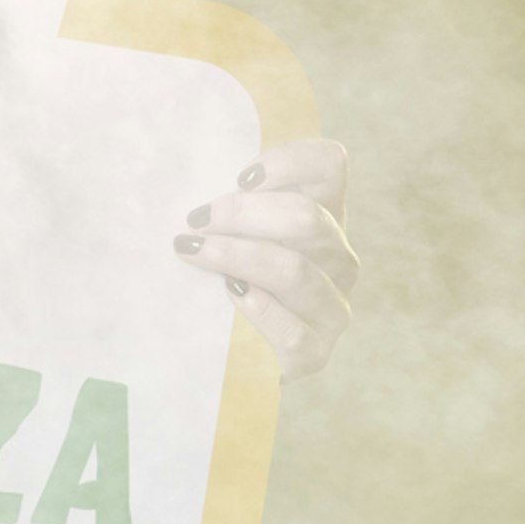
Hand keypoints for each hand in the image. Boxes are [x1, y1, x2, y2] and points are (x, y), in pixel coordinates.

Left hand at [174, 139, 356, 376]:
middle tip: (197, 219)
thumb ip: (228, 209)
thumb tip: (187, 194)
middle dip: (244, 214)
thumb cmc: (230, 282)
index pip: (330, 165)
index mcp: (323, 217)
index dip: (288, 162)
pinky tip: (233, 294)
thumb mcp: (233, 236)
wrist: (243, 361)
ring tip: (193, 252)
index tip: (240, 178)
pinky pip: (295, 331)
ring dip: (238, 256)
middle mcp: (337, 258)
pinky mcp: (316, 353)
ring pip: (295, 271)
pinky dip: (263, 310)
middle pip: (308, 218)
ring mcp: (332, 307)